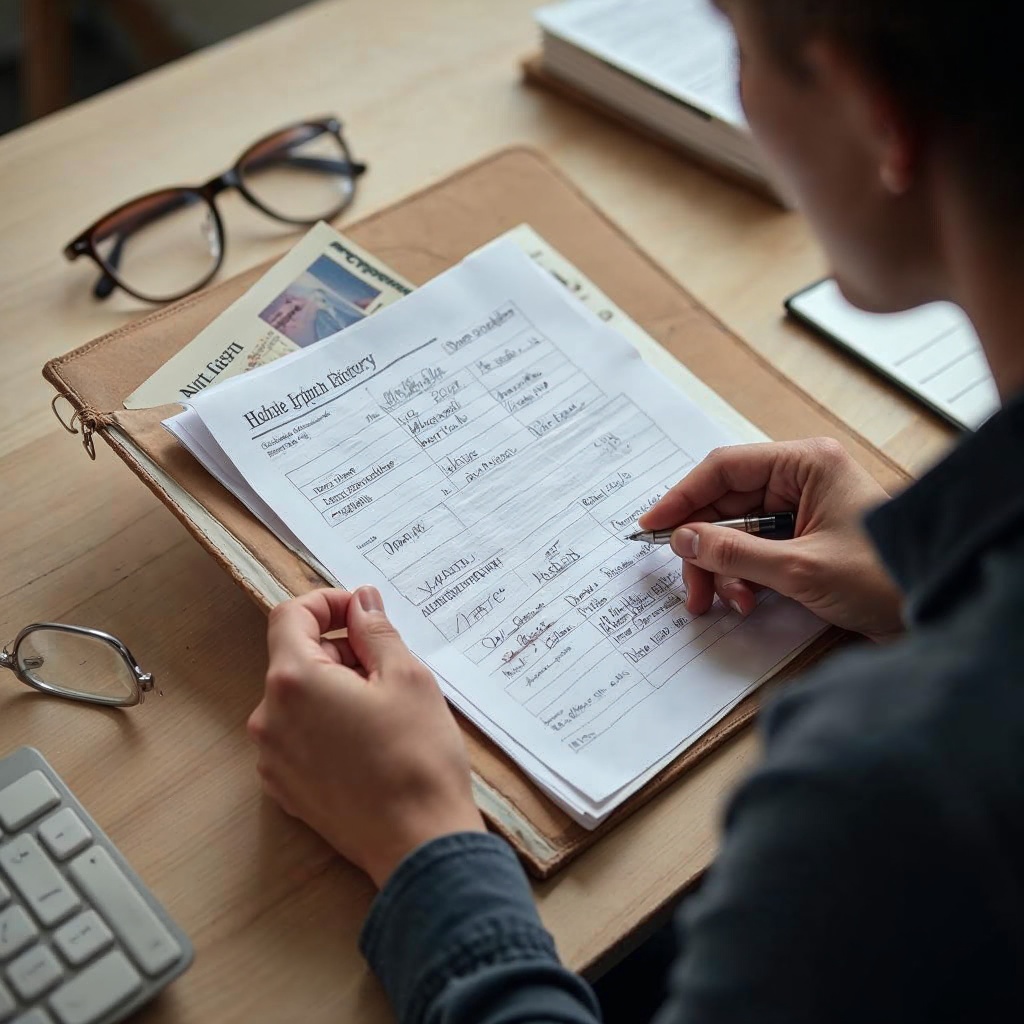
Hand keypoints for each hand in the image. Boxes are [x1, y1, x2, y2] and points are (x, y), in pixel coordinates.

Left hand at [247, 586, 484, 886]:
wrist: (418, 843)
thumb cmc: (417, 757)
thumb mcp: (407, 676)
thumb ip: (376, 630)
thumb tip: (360, 602)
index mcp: (293, 681)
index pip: (291, 615)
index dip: (328, 602)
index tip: (362, 612)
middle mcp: (269, 718)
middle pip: (295, 658)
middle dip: (339, 650)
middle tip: (389, 665)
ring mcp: (272, 758)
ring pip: (298, 699)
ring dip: (334, 688)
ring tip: (384, 708)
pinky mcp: (285, 789)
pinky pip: (299, 736)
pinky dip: (327, 724)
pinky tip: (369, 741)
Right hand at [638, 438, 903, 641]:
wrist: (938, 606)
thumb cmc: (884, 578)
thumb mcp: (800, 568)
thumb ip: (734, 552)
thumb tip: (684, 539)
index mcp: (805, 464)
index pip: (725, 469)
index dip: (682, 497)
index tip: (651, 526)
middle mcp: (802, 480)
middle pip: (726, 505)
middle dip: (705, 549)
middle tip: (691, 589)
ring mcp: (804, 510)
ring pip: (737, 532)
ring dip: (725, 570)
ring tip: (729, 603)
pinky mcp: (806, 540)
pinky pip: (756, 551)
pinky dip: (744, 577)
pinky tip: (749, 602)